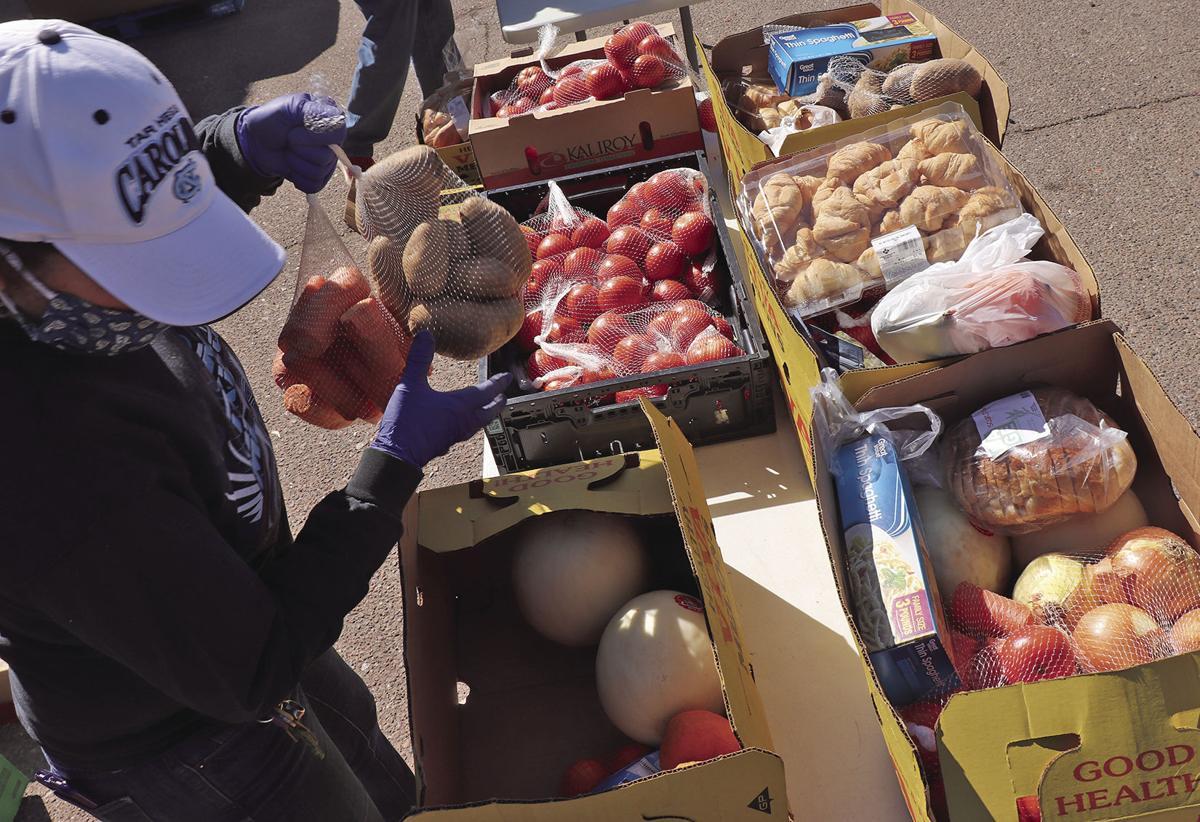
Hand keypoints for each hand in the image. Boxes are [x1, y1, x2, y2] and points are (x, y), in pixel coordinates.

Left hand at [235, 93, 346, 193]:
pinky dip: (297, 177)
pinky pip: (314, 185)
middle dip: (300, 150)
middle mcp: (334, 141)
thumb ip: (312, 111)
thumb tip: (335, 121)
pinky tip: (291, 165)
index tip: (294, 132)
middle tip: (289, 140)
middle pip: (326, 157)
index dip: (314, 137)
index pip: (337, 133)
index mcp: (331, 118)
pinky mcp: (319, 178)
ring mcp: (328, 161)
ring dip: (296, 163)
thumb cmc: (273, 120)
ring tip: (289, 151)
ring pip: (319, 172)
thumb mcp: (289, 107)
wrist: (257, 141)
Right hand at [372, 331, 512, 467]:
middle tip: (503, 396)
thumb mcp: (411, 385)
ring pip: (479, 423)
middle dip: (498, 402)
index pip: (487, 392)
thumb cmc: (407, 421)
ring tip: (487, 409)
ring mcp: (456, 434)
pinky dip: (471, 424)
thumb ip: (419, 359)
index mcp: (461, 405)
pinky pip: (466, 431)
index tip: (506, 378)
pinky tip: (461, 423)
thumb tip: (425, 335)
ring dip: (487, 414)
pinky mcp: (446, 443)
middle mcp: (464, 421)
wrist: (397, 455)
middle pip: (490, 411)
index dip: (498, 383)